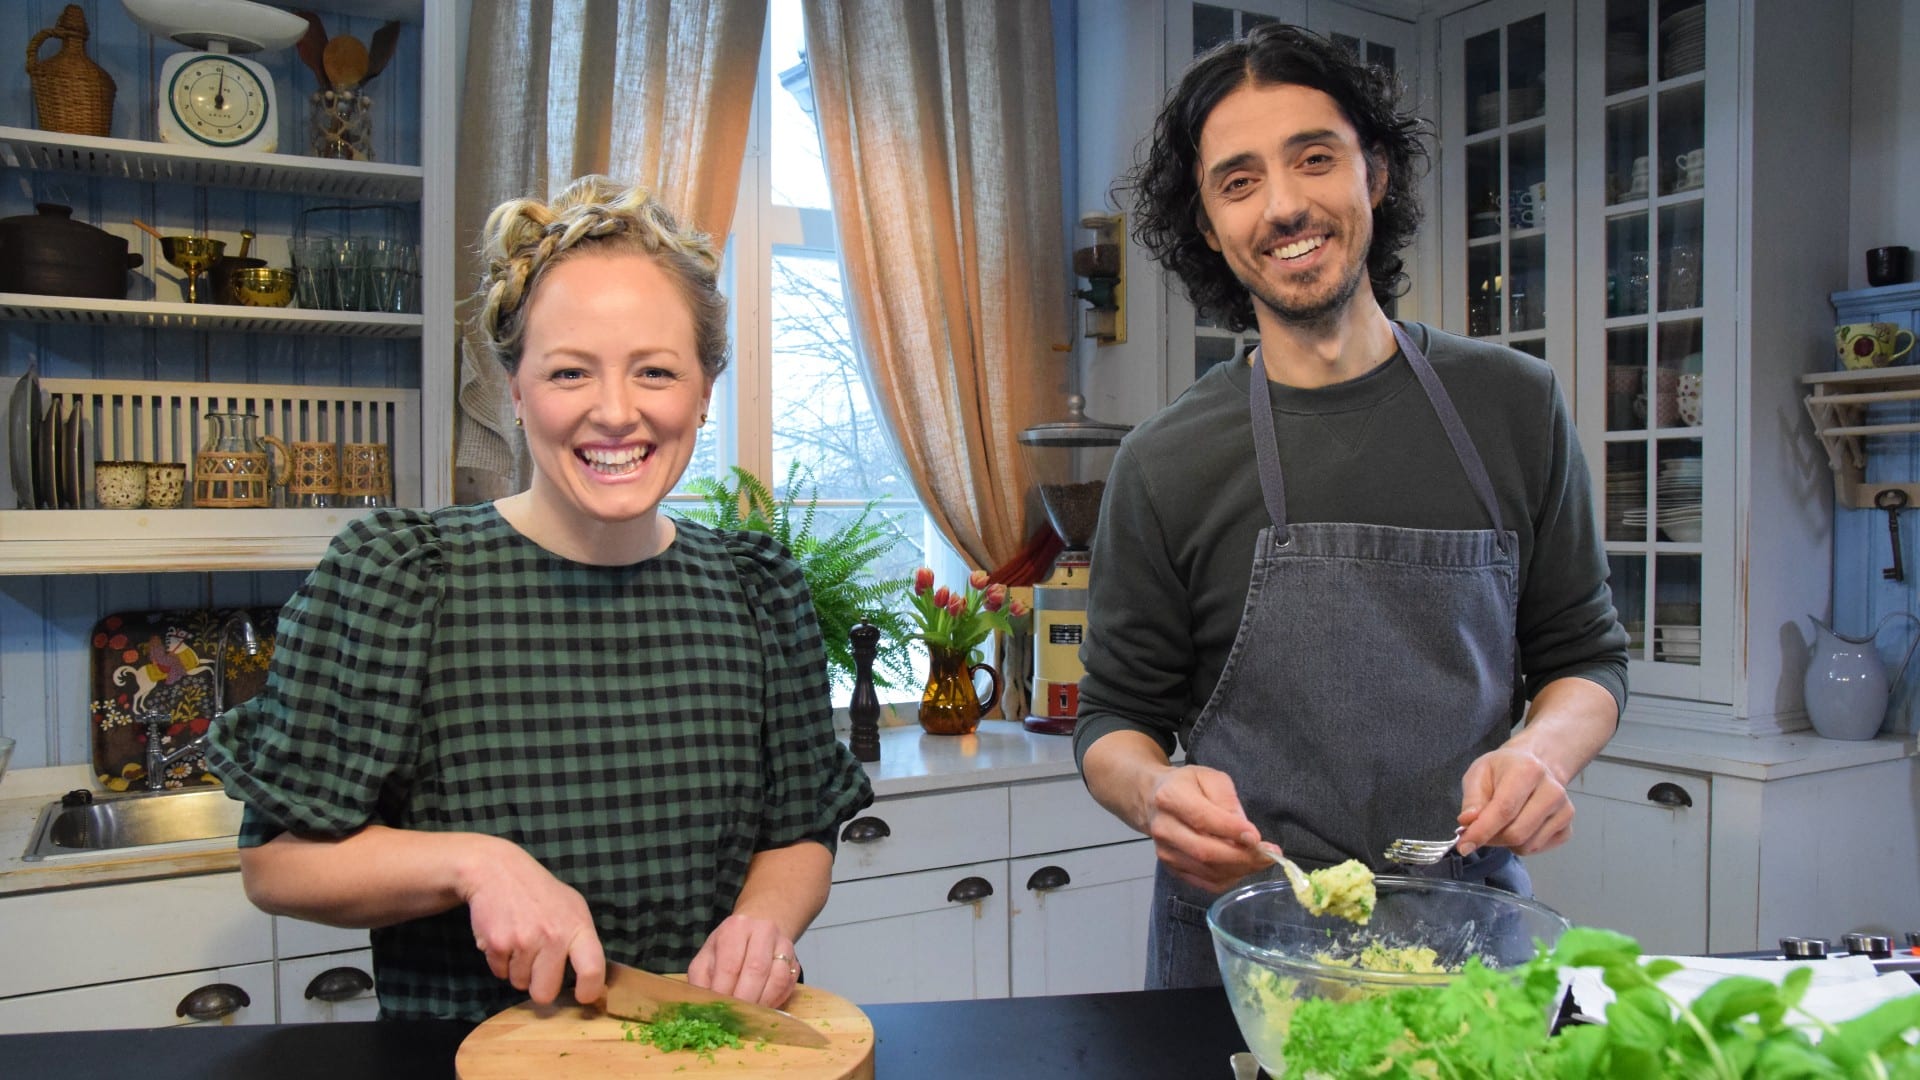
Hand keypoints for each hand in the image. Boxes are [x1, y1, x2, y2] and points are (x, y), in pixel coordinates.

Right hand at [463, 837, 605, 1006]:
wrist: (499, 871)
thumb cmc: (541, 894)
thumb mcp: (573, 908)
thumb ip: (581, 941)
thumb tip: (591, 979)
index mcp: (578, 927)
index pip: (592, 969)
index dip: (589, 991)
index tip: (581, 996)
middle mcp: (552, 936)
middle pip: (545, 992)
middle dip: (540, 986)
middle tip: (538, 967)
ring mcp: (523, 941)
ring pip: (520, 984)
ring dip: (518, 970)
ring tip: (520, 941)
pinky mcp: (497, 944)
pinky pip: (499, 973)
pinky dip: (501, 962)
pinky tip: (505, 937)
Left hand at [689, 913, 798, 1007]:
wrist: (754, 933)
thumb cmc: (726, 950)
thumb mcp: (706, 960)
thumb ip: (701, 981)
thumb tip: (704, 1008)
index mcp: (735, 928)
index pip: (730, 965)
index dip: (724, 992)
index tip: (718, 1011)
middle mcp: (763, 930)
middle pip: (756, 970)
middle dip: (744, 999)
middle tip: (734, 1018)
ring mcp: (783, 945)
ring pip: (777, 978)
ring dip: (762, 1002)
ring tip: (748, 1015)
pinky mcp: (795, 961)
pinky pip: (788, 985)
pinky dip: (775, 1001)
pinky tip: (762, 1007)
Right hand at [1143, 764, 1268, 891]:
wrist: (1151, 800)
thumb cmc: (1186, 785)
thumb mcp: (1209, 777)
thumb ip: (1227, 799)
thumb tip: (1244, 830)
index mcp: (1171, 797)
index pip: (1203, 819)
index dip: (1232, 831)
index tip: (1257, 837)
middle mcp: (1164, 828)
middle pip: (1205, 851)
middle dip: (1242, 857)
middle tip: (1268, 855)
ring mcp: (1165, 852)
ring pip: (1207, 871)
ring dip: (1240, 869)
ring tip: (1261, 860)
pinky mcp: (1172, 869)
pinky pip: (1205, 883)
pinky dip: (1229, 878)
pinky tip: (1242, 867)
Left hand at [1456, 745, 1574, 857]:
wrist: (1536, 766)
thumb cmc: (1503, 770)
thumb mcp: (1479, 774)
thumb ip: (1472, 799)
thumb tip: (1468, 822)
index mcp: (1528, 771)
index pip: (1504, 810)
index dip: (1482, 831)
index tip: (1463, 845)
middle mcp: (1553, 791)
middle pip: (1516, 833)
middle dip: (1491, 838)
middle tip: (1479, 830)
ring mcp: (1565, 811)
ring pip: (1527, 845)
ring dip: (1505, 843)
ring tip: (1500, 824)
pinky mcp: (1568, 829)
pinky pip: (1537, 849)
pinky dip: (1520, 845)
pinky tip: (1518, 826)